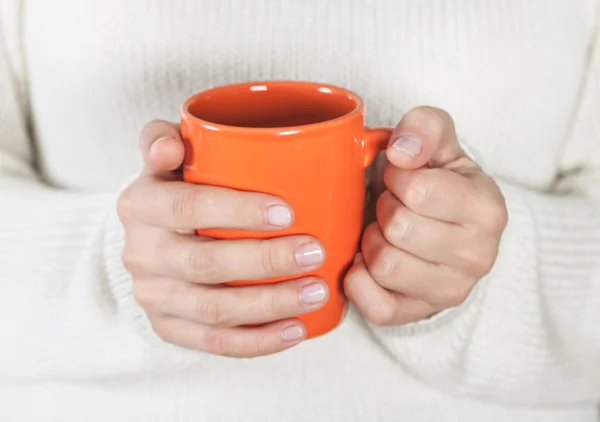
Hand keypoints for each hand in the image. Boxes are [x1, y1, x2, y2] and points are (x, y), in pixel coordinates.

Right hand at [117, 120, 328, 356]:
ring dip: (270, 304)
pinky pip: (214, 343)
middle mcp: (140, 254)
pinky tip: (295, 330)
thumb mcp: (169, 156)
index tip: (288, 212)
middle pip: (205, 264)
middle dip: (266, 261)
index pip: (186, 207)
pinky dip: (257, 342)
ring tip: (316, 292)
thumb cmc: (179, 189)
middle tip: (315, 252)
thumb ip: (166, 138)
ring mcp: (154, 296)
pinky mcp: (170, 327)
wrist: (154, 236)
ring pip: (214, 309)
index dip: (236, 211)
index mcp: (140, 204)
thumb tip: (173, 145)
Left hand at [345, 107, 507, 325]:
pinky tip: (368, 262)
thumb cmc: (435, 185)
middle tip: (392, 207)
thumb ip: (425, 127)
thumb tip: (402, 150)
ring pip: (384, 265)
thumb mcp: (438, 144)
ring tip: (384, 233)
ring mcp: (450, 292)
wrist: (443, 233)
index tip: (401, 179)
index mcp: (487, 209)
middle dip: (384, 209)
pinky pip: (375, 306)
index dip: (396, 177)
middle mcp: (478, 257)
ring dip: (371, 242)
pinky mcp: (417, 314)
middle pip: (397, 228)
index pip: (417, 189)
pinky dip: (360, 280)